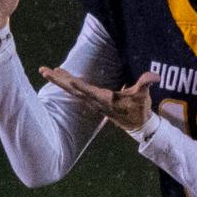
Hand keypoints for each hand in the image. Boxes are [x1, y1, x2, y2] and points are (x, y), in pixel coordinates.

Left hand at [38, 67, 160, 130]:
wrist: (137, 125)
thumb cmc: (139, 109)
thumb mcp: (143, 97)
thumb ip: (145, 84)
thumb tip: (154, 76)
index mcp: (105, 99)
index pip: (89, 91)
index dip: (79, 85)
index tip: (67, 79)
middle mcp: (95, 101)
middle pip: (73, 89)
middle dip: (58, 80)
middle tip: (43, 70)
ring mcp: (91, 102)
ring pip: (71, 90)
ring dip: (58, 81)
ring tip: (46, 71)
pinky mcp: (92, 101)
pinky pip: (75, 91)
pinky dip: (65, 83)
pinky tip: (59, 77)